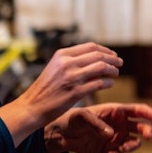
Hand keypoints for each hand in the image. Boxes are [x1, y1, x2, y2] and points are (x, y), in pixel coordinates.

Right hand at [0, 42, 122, 144]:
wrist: (32, 106)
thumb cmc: (45, 88)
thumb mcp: (55, 67)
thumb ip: (72, 61)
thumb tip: (95, 57)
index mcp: (62, 55)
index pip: (91, 46)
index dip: (105, 50)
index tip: (113, 55)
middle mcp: (67, 63)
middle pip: (98, 55)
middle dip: (112, 59)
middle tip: (120, 63)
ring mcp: (71, 77)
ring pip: (101, 67)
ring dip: (112, 70)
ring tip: (116, 73)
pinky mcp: (75, 92)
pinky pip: (98, 84)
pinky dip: (107, 82)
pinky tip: (110, 83)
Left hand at [45, 102, 151, 152]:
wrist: (62, 134)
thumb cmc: (72, 119)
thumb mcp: (82, 116)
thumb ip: (96, 123)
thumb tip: (111, 134)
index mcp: (116, 111)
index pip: (136, 110)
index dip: (148, 113)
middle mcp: (120, 124)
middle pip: (140, 126)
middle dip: (146, 131)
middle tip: (147, 136)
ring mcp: (116, 137)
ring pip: (134, 142)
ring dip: (133, 146)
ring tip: (125, 148)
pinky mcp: (110, 149)